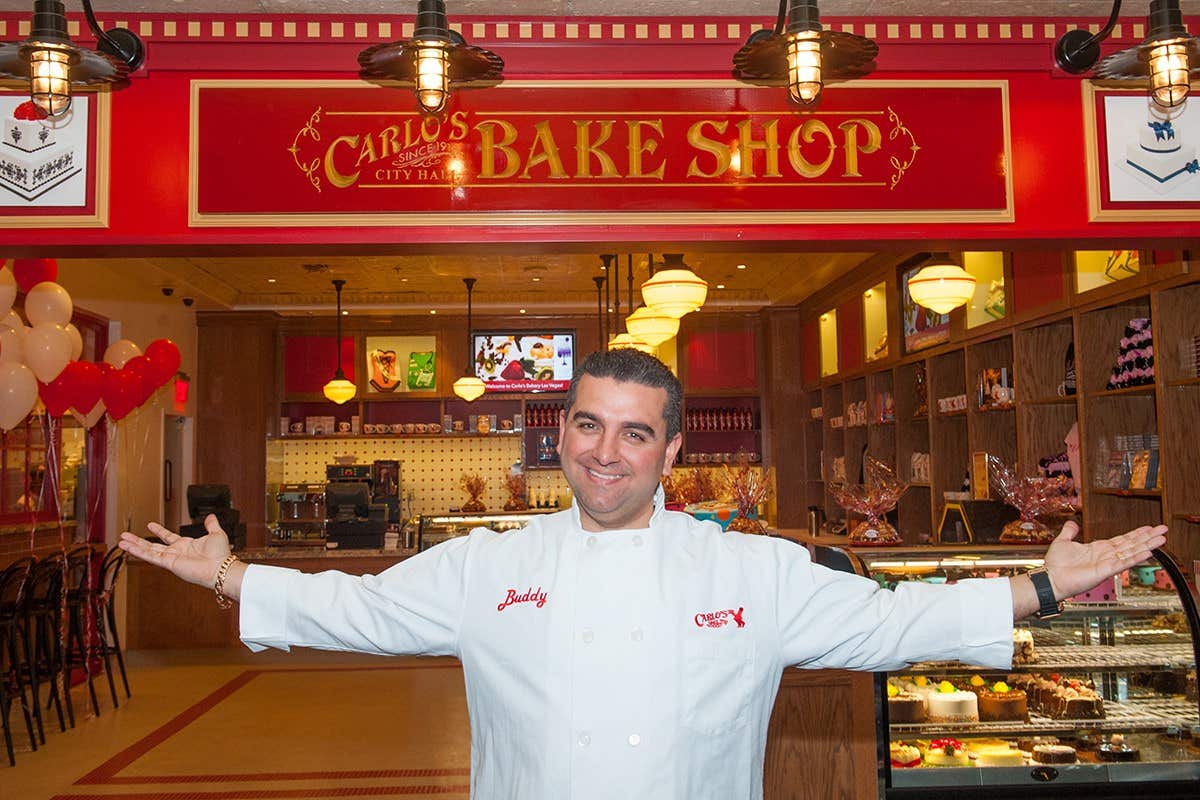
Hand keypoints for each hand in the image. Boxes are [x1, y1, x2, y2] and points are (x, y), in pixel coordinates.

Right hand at [118, 514, 230, 588]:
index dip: (159, 531)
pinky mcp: (168, 563)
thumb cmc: (220, 555)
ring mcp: (171, 558)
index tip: (150, 524)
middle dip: (139, 541)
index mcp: (186, 545)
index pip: (168, 537)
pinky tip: (128, 548)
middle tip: (125, 536)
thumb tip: (211, 516)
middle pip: (153, 545)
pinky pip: (151, 556)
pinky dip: (138, 552)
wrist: (220, 567)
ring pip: (148, 551)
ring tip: (121, 541)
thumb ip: (212, 525)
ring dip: (134, 546)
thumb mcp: (216, 534)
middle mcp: (176, 552)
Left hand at [1043, 520, 1167, 599]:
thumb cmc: (1055, 565)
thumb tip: (1073, 523)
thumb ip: (1070, 532)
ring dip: (1147, 545)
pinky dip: (1135, 557)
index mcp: (1098, 549)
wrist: (1050, 578)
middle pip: (1132, 544)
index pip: (1122, 539)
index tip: (1149, 527)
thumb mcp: (1063, 542)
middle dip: (1148, 537)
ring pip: (1131, 552)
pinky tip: (1148, 552)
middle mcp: (1106, 556)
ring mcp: (1107, 563)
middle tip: (1163, 530)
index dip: (1136, 533)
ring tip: (1162, 539)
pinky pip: (1123, 563)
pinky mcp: (1105, 571)